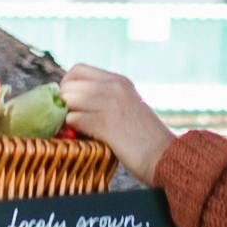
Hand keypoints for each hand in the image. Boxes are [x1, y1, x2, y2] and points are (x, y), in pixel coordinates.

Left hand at [59, 63, 178, 179]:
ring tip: (72, 129)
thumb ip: (106, 99)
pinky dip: (71, 129)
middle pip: (69, 85)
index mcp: (119, 81)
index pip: (78, 69)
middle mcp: (114, 87)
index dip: (67, 84)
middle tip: (66, 119)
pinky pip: (74, 119)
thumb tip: (73, 102)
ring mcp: (110, 104)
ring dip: (65, 116)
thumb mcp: (129, 106)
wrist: (165, 156)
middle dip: (62, 103)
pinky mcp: (106, 124)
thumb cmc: (146, 138)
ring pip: (68, 100)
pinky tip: (80, 137)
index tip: (68, 101)